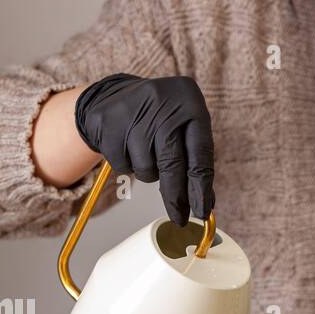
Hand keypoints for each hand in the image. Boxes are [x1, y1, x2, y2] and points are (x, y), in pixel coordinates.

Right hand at [74, 73, 213, 226]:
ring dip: (149, 173)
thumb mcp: (183, 127)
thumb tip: (206, 203)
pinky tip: (128, 147)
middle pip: (172, 164)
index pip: (200, 153)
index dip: (201, 187)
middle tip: (179, 217)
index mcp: (189, 100)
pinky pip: (124, 166)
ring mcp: (132, 112)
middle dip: (176, 196)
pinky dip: (128, 166)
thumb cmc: (157, 119)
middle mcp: (162, 102)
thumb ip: (196, 160)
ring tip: (146, 153)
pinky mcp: (108, 124)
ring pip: (147, 169)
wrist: (111, 96)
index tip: (202, 211)